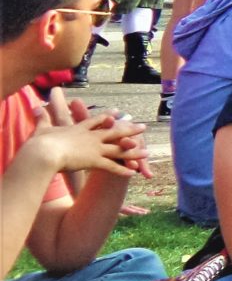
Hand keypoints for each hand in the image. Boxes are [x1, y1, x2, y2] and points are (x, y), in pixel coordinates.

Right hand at [21, 103, 144, 176]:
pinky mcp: (94, 161)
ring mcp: (94, 148)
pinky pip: (112, 166)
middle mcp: (91, 137)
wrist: (43, 152)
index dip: (107, 116)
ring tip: (148, 152)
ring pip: (119, 149)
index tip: (117, 112)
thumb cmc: (39, 143)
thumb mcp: (40, 129)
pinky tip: (134, 172)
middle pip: (115, 132)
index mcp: (79, 129)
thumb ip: (41, 119)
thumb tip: (35, 107)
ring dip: (133, 151)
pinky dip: (122, 170)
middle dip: (130, 130)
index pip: (96, 120)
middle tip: (143, 127)